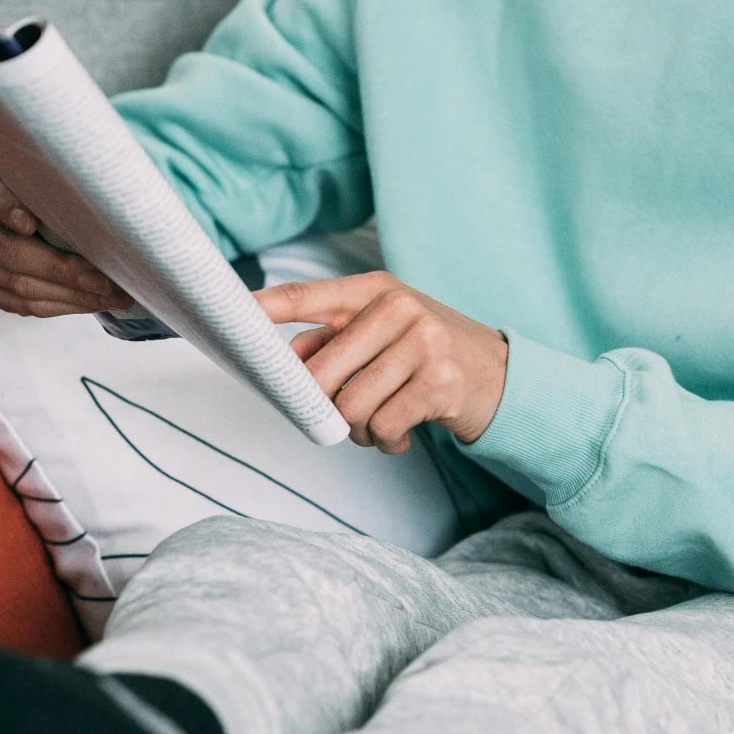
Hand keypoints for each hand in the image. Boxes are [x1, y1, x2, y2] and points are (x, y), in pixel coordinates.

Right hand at [0, 152, 130, 318]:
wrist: (29, 200)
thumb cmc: (51, 180)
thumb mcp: (52, 168)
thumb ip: (61, 178)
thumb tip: (104, 205)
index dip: (7, 208)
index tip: (30, 224)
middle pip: (6, 250)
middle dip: (62, 270)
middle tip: (105, 280)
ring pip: (15, 284)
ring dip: (69, 295)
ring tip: (112, 297)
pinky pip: (16, 303)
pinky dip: (58, 305)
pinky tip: (90, 303)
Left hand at [257, 272, 507, 452]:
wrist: (501, 375)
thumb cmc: (427, 356)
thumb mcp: (383, 337)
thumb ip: (335, 342)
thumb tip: (288, 365)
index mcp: (375, 290)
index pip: (308, 297)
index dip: (266, 307)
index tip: (232, 312)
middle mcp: (399, 308)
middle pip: (322, 375)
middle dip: (326, 409)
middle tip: (344, 418)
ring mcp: (423, 342)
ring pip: (352, 408)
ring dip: (359, 432)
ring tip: (380, 426)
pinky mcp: (441, 382)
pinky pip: (383, 428)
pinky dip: (387, 442)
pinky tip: (403, 434)